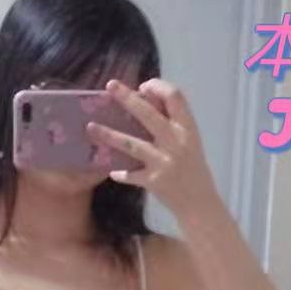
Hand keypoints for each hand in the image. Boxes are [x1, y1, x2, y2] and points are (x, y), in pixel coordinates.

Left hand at [85, 78, 220, 220]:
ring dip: (109, 134)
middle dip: (127, 98)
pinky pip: (130, 173)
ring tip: (90, 127)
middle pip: (148, 113)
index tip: (143, 87)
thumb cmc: (192, 168)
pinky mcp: (153, 180)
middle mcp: (176, 142)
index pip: (175, 96)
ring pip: (131, 143)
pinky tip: (112, 171)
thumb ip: (172, 123)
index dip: (158, 86)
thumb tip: (145, 99)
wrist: (200, 203)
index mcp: (188, 128)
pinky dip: (120, 173)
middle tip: (109, 86)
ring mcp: (164, 162)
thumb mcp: (190, 141)